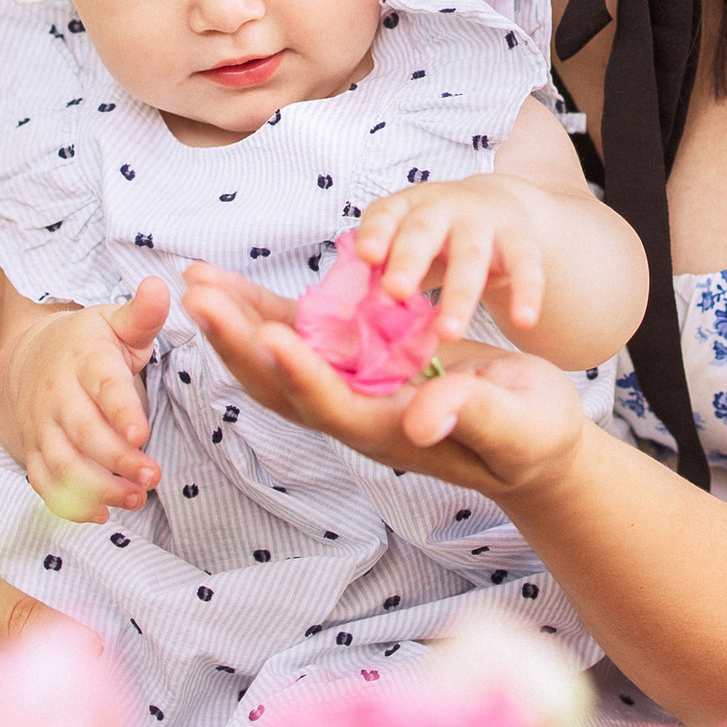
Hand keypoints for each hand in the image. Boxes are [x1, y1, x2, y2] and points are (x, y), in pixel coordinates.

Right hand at [0, 275, 170, 520]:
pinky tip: (102, 515)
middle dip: (117, 460)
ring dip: (98, 488)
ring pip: (62, 464)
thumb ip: (141, 315)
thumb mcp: (114, 321)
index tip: (141, 435)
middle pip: (82, 433)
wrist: (29, 359)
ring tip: (137, 499)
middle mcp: (57, 394)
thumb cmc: (87, 342)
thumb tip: (160, 286)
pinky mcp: (32, 451)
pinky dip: (68, 506)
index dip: (120, 412)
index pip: (102, 386)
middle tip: (153, 477)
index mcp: (84, 358)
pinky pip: (43, 484)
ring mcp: (41, 426)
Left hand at [182, 264, 590, 505]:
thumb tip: (424, 420)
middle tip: (197, 300)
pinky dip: (265, 312)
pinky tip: (233, 288)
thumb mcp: (517, 426)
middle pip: (282, 385)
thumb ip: (474, 416)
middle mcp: (357, 415)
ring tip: (194, 283)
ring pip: (280, 360)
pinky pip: (302, 339)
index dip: (300, 372)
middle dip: (238, 342)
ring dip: (237, 323)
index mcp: (390, 433)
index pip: (332, 404)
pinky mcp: (359, 367)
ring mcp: (353, 392)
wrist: (530, 443)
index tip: (269, 336)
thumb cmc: (532, 436)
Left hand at [350, 175, 544, 345]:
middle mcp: (442, 207)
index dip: (376, 232)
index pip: (385, 214)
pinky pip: (525, 264)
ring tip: (448, 332)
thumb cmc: (433, 239)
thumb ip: (380, 274)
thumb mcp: (405, 244)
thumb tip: (346, 320)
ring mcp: (483, 220)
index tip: (365, 256)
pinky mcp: (519, 238)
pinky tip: (523, 321)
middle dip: (409, 260)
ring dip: (459, 293)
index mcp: (405, 208)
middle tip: (394, 292)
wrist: (495, 206)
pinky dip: (526, 291)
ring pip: (471, 255)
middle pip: (423, 232)